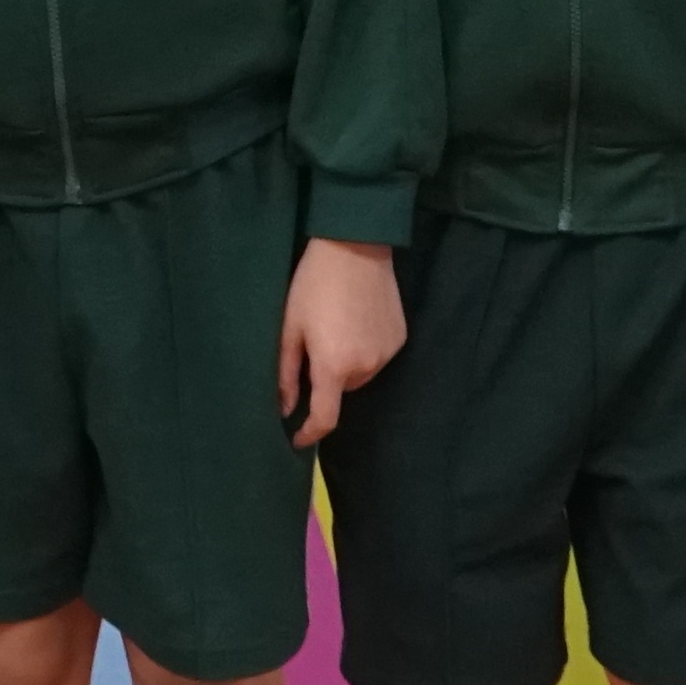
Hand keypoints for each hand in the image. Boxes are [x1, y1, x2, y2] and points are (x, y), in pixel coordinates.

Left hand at [278, 238, 404, 446]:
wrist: (355, 245)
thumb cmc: (312, 285)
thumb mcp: (290, 328)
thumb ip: (286, 373)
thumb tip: (285, 409)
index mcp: (334, 366)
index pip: (325, 418)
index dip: (309, 434)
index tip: (297, 439)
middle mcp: (366, 366)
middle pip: (341, 391)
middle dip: (325, 379)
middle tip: (312, 347)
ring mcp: (387, 353)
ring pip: (359, 374)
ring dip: (345, 365)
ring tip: (334, 329)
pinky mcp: (400, 337)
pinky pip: (377, 356)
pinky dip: (364, 349)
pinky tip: (355, 320)